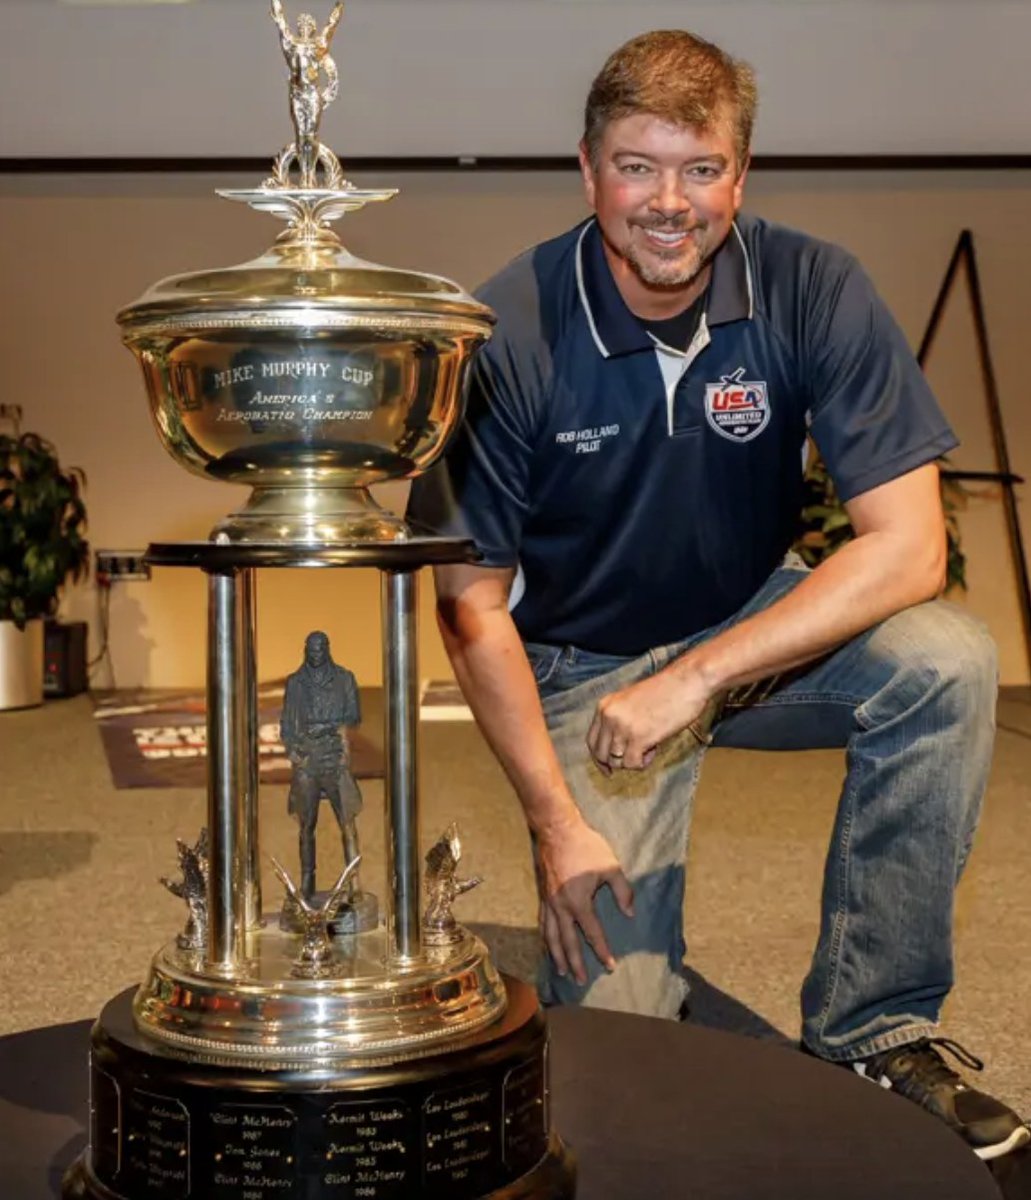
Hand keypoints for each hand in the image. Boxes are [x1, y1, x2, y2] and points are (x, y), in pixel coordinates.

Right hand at [537, 816, 633, 984]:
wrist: (557, 829)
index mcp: (579, 902)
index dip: (602, 951)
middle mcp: (561, 907)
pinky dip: (545, 937)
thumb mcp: (611, 867)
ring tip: (561, 970)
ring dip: (556, 954)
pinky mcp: (542, 894)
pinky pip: (543, 922)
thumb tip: (629, 913)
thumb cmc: (586, 847)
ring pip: (550, 935)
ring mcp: (549, 901)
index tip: (610, 966)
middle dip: (575, 962)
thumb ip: (623, 891)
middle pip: (567, 942)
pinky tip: (547, 943)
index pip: (592, 933)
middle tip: (579, 981)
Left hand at [587, 661, 710, 771]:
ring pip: (617, 761)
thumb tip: (615, 748)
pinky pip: (632, 763)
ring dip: (634, 760)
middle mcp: (609, 716)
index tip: (608, 768)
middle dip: (617, 762)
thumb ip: (619, 720)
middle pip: (601, 754)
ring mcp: (622, 726)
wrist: (687, 681)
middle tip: (636, 758)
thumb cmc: (666, 691)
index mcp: (605, 705)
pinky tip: (654, 747)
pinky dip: (644, 762)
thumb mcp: (631, 701)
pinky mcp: (638, 737)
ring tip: (650, 745)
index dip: (599, 758)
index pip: (591, 741)